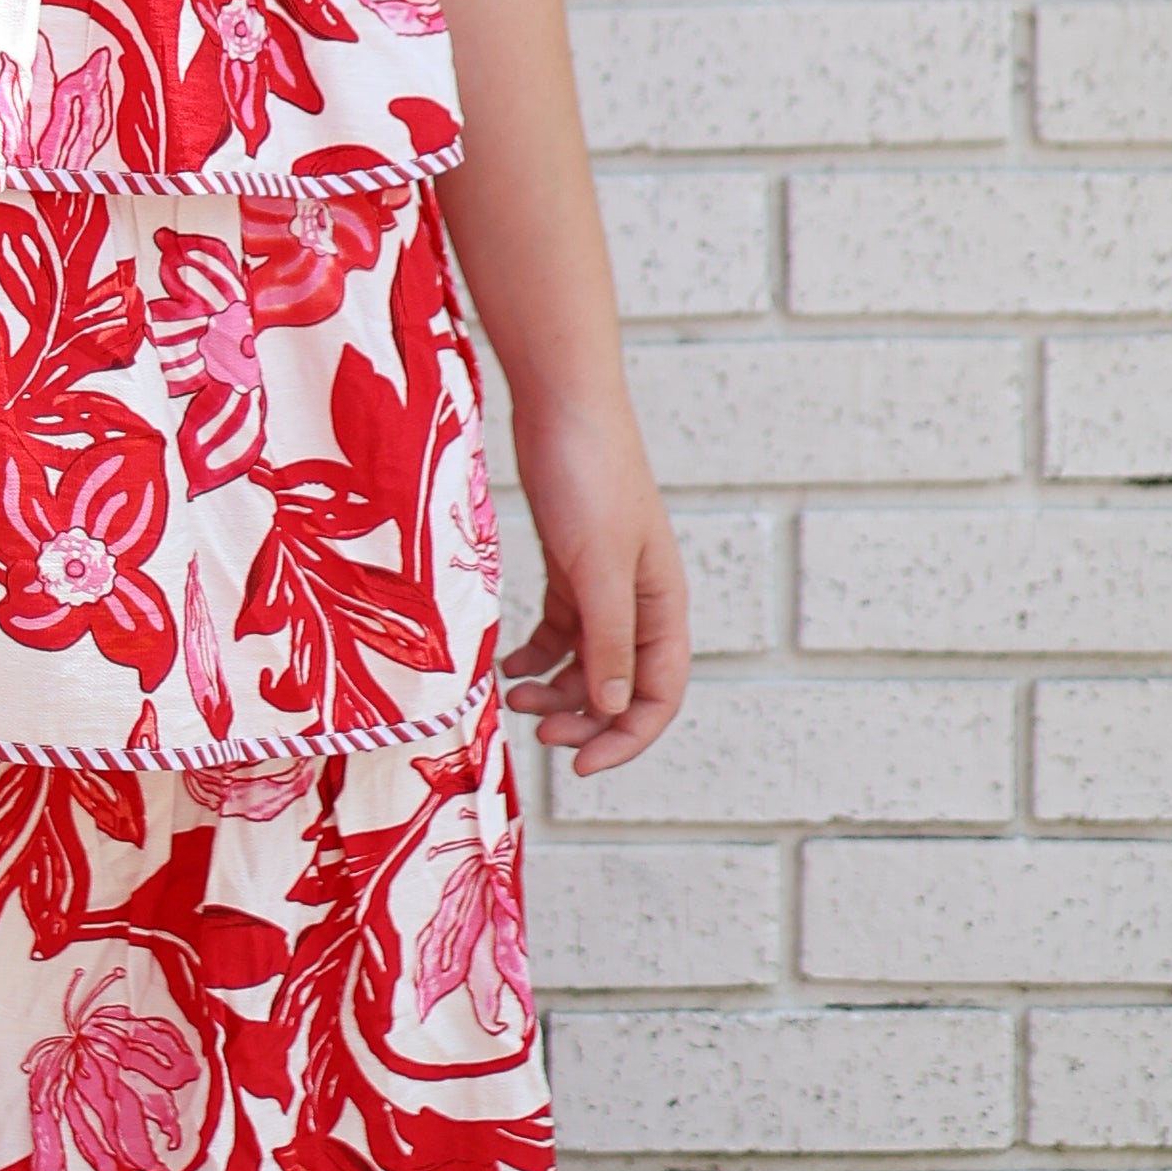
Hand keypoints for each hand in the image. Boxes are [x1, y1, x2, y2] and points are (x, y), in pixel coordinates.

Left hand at [499, 389, 689, 778]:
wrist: (562, 404)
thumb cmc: (589, 477)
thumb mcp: (597, 566)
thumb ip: (608, 638)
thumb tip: (612, 710)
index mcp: (663, 605)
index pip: (657, 695)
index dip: (624, 739)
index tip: (578, 765)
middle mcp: (640, 601)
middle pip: (621, 686)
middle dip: (583, 719)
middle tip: (535, 729)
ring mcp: (604, 583)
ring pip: (588, 661)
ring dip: (557, 688)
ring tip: (512, 695)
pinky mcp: (571, 564)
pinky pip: (562, 630)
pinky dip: (540, 654)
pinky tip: (509, 664)